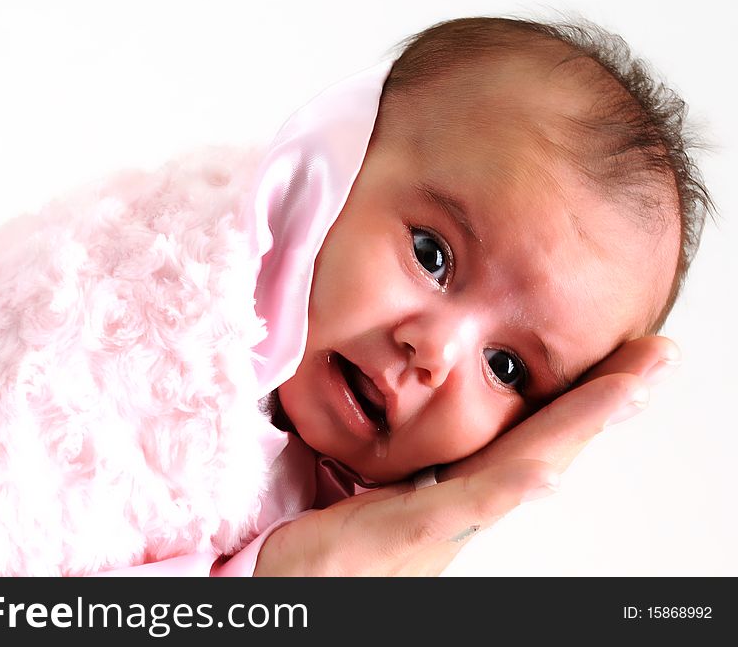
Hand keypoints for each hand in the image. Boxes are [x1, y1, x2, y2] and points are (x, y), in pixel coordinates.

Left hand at [253, 336, 677, 575]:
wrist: (286, 583)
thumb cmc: (324, 537)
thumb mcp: (367, 481)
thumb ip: (399, 454)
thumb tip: (409, 414)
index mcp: (449, 487)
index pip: (522, 432)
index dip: (571, 396)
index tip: (619, 356)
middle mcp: (457, 507)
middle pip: (539, 447)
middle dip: (598, 404)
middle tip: (654, 358)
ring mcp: (436, 526)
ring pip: (517, 472)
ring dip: (575, 430)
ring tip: (630, 389)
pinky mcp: (402, 537)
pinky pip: (460, 508)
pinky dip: (506, 489)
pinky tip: (542, 472)